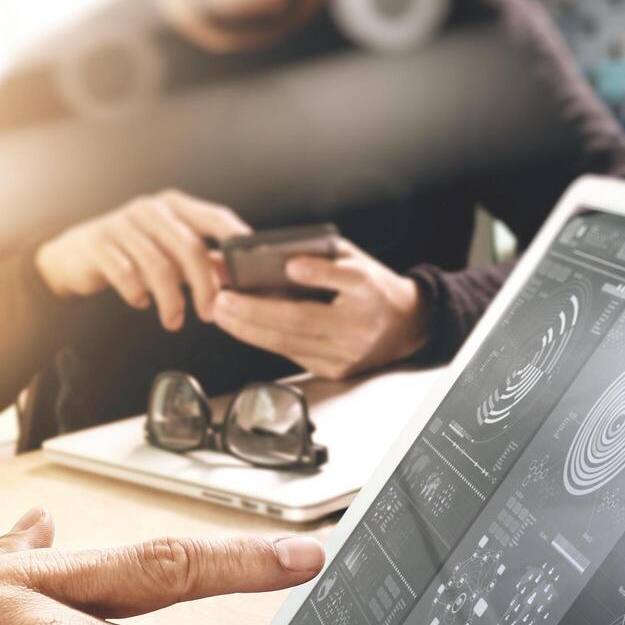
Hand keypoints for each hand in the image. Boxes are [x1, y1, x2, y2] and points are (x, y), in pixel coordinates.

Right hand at [35, 189, 249, 330]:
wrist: (74, 255)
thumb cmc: (130, 253)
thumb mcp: (168, 252)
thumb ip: (203, 261)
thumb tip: (240, 277)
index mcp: (174, 206)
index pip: (214, 217)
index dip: (236, 240)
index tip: (250, 270)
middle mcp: (151, 209)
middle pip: (189, 247)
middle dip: (204, 286)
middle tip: (209, 313)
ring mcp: (122, 223)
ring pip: (158, 266)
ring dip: (170, 300)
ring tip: (173, 321)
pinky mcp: (98, 243)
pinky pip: (126, 274)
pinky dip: (137, 294)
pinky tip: (140, 302)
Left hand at [213, 241, 428, 379]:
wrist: (404, 327)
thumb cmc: (369, 287)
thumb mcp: (351, 260)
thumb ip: (314, 255)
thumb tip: (261, 253)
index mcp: (370, 288)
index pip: (346, 279)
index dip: (318, 273)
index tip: (291, 265)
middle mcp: (360, 324)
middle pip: (302, 319)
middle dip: (256, 310)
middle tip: (223, 298)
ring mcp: (347, 352)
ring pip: (289, 342)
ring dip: (248, 329)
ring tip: (221, 312)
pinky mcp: (335, 371)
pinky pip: (291, 354)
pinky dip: (262, 339)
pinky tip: (239, 326)